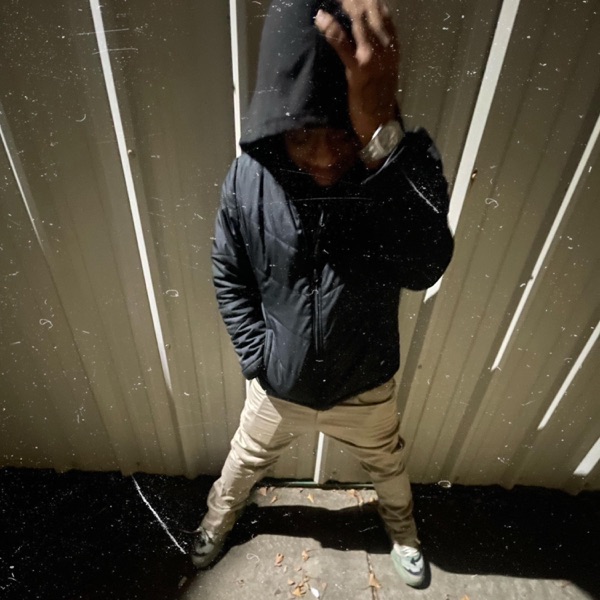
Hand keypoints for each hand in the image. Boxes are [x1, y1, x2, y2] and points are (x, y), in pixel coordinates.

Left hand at [315, 0, 399, 145]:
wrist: (380, 122)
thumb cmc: (378, 97)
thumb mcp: (385, 67)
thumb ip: (377, 47)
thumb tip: (362, 31)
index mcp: (393, 44)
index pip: (381, 10)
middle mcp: (386, 46)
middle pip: (369, 9)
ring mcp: (372, 57)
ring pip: (358, 20)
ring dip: (344, 4)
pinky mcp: (358, 69)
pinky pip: (343, 43)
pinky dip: (331, 29)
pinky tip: (320, 18)